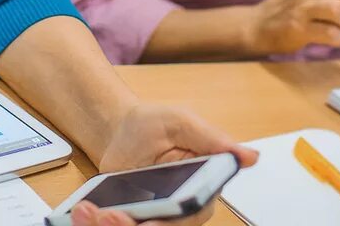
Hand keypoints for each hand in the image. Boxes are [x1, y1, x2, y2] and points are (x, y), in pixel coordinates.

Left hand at [71, 103, 256, 225]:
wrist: (118, 129)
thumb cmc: (155, 124)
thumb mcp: (181, 122)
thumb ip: (212, 140)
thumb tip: (249, 156)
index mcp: (203, 185)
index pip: (196, 212)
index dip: (175, 219)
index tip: (152, 222)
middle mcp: (183, 208)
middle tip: (114, 217)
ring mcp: (157, 217)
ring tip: (100, 215)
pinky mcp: (133, 219)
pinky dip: (104, 224)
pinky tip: (90, 214)